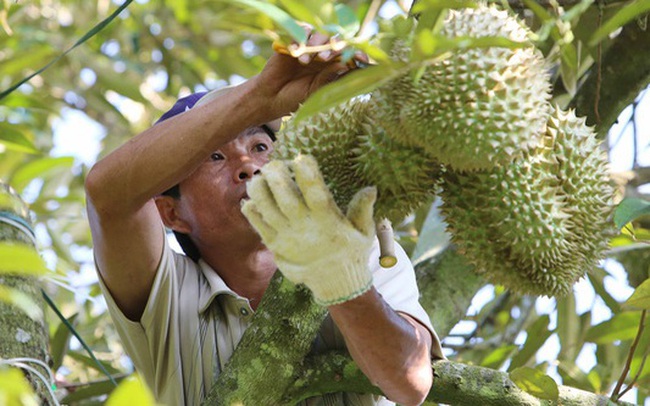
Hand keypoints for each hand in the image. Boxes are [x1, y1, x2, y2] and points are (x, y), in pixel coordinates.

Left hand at [241, 155, 376, 305]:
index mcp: (328, 220)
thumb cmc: (350, 252)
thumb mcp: (364, 232)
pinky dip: (251, 208)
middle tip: (276, 163)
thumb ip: (363, 209)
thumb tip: (371, 188)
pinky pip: (257, 224)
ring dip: (259, 188)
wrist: (333, 284)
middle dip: (276, 174)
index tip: (302, 157)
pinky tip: (252, 198)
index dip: (307, 173)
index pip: (316, 192)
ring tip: (261, 177)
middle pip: (284, 197)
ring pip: (265, 208)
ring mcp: (287, 236)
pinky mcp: (274, 245)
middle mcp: (305, 227)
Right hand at [251, 26, 367, 120]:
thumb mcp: (314, 91)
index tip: (360, 59)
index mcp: (333, 67)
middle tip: (326, 59)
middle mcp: (323, 54)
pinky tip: (297, 53)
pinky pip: (301, 31)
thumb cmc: (295, 98)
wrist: (270, 98)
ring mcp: (309, 47)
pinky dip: (300, 39)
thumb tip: (344, 64)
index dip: (356, 55)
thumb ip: (329, 77)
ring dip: (317, 44)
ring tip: (309, 60)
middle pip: (336, 41)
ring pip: (319, 34)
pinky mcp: (293, 42)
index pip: (349, 55)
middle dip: (335, 47)